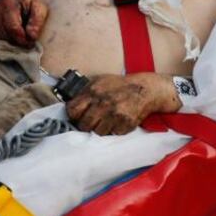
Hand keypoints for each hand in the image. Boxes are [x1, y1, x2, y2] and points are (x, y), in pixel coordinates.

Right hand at [0, 0, 47, 46]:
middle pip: (4, 35)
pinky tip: (6, 37)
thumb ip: (37, 21)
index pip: (13, 29)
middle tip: (24, 41)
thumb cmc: (28, 1)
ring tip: (16, 38)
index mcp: (9, 4)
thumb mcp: (39, 7)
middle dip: (16, 42)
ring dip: (7, 42)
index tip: (30, 43)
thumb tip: (31, 36)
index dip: (22, 40)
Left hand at [66, 73, 180, 135]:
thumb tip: (70, 105)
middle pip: (84, 125)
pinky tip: (117, 121)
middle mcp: (103, 103)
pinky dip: (114, 130)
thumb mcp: (101, 81)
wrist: (144, 89)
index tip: (77, 116)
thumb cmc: (121, 85)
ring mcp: (114, 115)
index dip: (74, 115)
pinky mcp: (125, 124)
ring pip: (98, 132)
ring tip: (106, 120)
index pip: (73, 110)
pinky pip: (113, 134)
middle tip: (92, 121)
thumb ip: (85, 92)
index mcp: (94, 91)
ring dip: (101, 128)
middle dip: (86, 124)